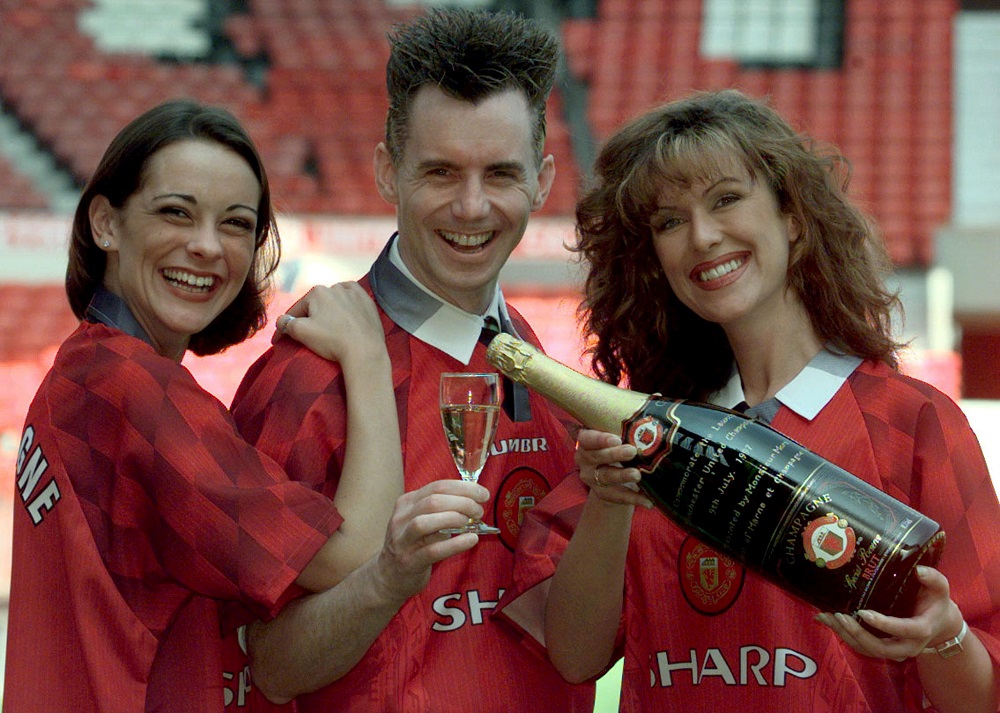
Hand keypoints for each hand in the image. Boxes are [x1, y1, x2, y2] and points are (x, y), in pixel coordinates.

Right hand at [273, 282, 385, 368]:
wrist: (365, 351)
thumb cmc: (332, 341)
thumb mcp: (301, 332)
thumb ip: (286, 323)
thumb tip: (282, 321)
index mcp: (317, 292)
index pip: (296, 310)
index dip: (286, 326)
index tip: (280, 340)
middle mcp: (335, 287)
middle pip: (316, 305)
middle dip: (309, 317)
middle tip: (308, 334)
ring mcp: (354, 293)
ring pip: (334, 300)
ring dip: (329, 310)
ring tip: (329, 326)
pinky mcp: (367, 301)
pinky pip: (353, 299)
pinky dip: (347, 304)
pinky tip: (345, 313)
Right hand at [371, 480, 489, 601]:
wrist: (388, 576)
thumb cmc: (413, 544)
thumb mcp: (421, 519)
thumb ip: (441, 508)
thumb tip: (473, 499)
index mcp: (407, 503)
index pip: (437, 487)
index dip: (463, 488)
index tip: (483, 493)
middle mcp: (402, 518)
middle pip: (433, 501)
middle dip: (462, 502)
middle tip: (478, 510)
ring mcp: (403, 541)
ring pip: (426, 523)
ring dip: (454, 519)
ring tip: (472, 522)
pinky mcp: (409, 562)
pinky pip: (433, 551)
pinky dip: (454, 544)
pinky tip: (471, 540)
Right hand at [575, 429, 650, 508]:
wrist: (615, 473)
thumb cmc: (619, 445)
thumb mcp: (618, 437)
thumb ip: (625, 432)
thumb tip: (648, 426)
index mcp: (586, 441)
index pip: (588, 438)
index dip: (601, 439)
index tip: (617, 439)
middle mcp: (584, 459)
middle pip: (596, 457)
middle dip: (614, 454)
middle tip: (632, 451)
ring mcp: (591, 477)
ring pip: (606, 477)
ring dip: (622, 475)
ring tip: (637, 475)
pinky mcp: (602, 493)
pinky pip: (617, 496)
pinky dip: (634, 498)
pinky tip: (648, 501)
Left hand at [815, 566, 964, 660]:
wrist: (938, 623)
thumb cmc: (935, 601)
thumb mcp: (940, 588)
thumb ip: (933, 578)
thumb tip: (919, 570)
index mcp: (922, 629)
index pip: (904, 630)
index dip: (884, 624)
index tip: (863, 613)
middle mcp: (908, 646)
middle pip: (880, 648)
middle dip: (857, 634)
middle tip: (839, 615)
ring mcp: (894, 651)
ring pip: (867, 650)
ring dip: (845, 635)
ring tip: (827, 617)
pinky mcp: (882, 649)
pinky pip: (861, 647)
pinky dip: (843, 635)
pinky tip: (826, 620)